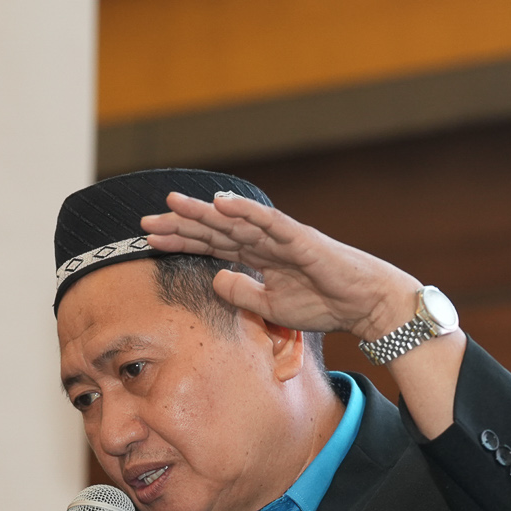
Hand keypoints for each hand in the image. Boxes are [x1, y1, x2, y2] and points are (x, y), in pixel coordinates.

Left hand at [141, 191, 464, 435]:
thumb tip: (215, 280)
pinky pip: (267, 221)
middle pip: (215, 229)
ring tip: (173, 205)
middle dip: (181, 224)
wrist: (364, 305)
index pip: (211, 244)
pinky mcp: (299, 238)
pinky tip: (220, 204)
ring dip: (203, 213)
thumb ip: (241, 293)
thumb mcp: (270, 307)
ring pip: (235, 220)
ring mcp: (280, 236)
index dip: (181, 241)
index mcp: (257, 256)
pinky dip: (244, 210)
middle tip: (145, 221)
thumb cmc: (324, 304)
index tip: (150, 239)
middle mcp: (264, 240)